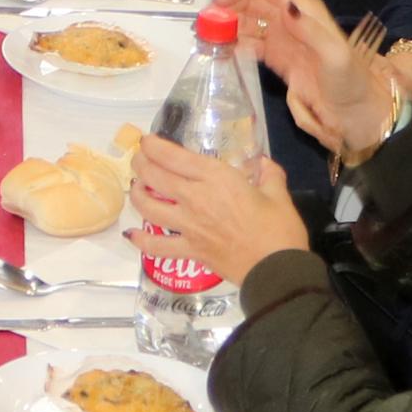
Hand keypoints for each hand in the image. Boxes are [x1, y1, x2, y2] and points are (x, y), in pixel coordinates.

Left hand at [131, 140, 309, 289]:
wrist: (277, 270)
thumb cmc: (280, 229)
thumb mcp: (278, 194)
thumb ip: (269, 174)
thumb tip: (264, 164)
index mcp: (215, 178)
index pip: (174, 156)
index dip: (154, 146)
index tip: (147, 141)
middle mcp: (195, 198)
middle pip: (155, 176)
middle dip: (141, 163)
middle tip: (139, 159)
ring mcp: (188, 226)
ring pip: (148, 207)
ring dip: (137, 194)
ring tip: (137, 188)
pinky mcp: (189, 250)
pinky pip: (157, 245)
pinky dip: (141, 240)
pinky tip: (132, 235)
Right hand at [221, 0, 397, 159]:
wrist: (355, 112)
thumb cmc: (349, 82)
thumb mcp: (334, 56)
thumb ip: (310, 31)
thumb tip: (284, 7)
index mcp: (303, 8)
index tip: (219, 3)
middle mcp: (289, 15)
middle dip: (227, 4)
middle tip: (205, 22)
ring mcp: (281, 36)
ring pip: (246, 18)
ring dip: (226, 22)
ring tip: (207, 35)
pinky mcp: (276, 55)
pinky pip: (249, 41)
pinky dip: (233, 42)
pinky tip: (221, 49)